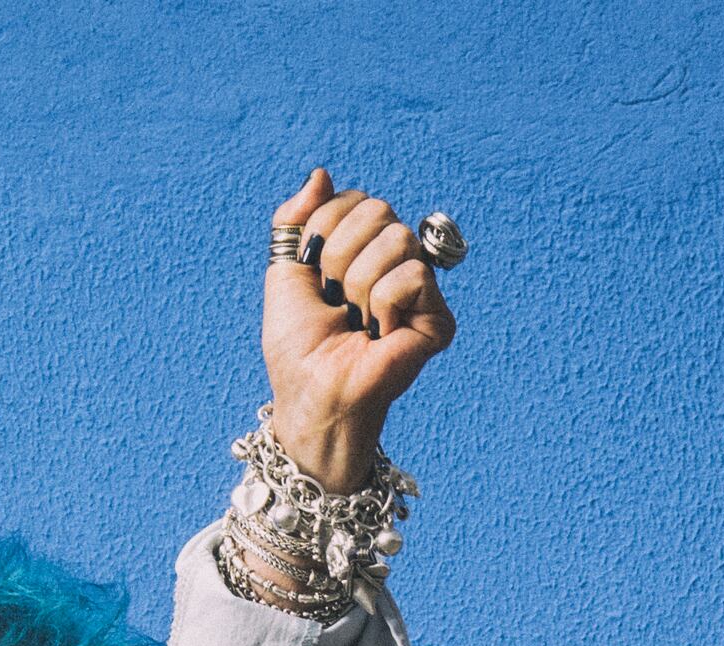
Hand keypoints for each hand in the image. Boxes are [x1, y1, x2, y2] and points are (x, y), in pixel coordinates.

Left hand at [261, 170, 453, 492]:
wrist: (311, 393)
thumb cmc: (298, 347)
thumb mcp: (285, 271)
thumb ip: (297, 219)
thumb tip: (321, 174)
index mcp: (364, 248)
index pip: (354, 200)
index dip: (323, 230)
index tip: (312, 272)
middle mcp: (396, 262)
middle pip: (378, 209)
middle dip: (339, 254)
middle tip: (335, 299)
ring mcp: (420, 290)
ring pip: (396, 239)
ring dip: (358, 283)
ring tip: (355, 319)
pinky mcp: (438, 318)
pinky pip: (413, 275)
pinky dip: (383, 303)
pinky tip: (377, 332)